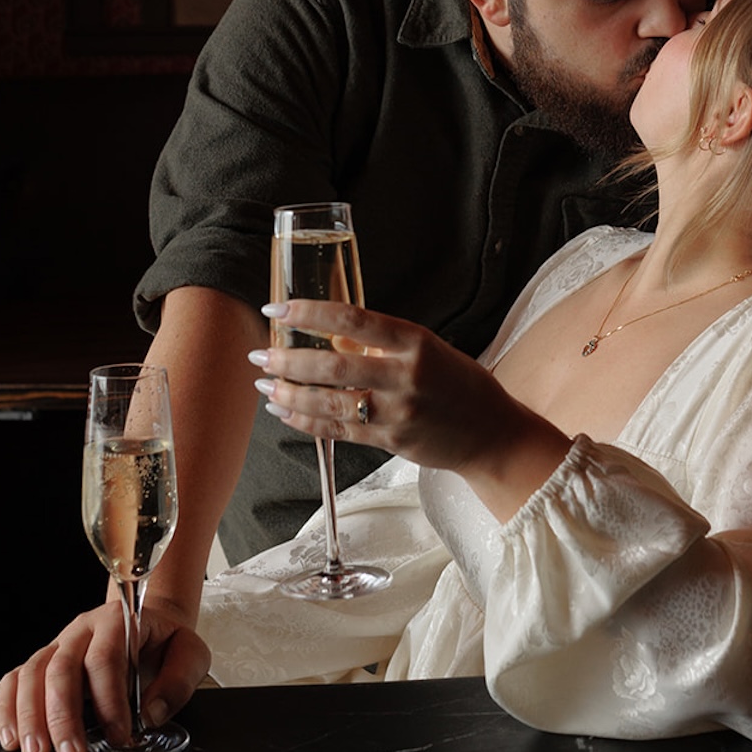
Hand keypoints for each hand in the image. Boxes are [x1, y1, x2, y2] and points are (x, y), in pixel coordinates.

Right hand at [0, 596, 210, 751]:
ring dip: (27, 717)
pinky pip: (12, 679)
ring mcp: (56, 645)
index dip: (110, 702)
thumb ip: (178, 681)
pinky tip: (2, 732)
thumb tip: (149, 716)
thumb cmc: (167, 644)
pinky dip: (3, 705)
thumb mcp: (191, 653)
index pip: (105, 660)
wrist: (150, 626)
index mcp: (117, 621)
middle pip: (60, 669)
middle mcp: (80, 630)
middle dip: (62, 717)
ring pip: (30, 674)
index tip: (120, 738)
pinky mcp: (42, 662)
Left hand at [251, 299, 570, 519]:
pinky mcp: (391, 442)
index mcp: (416, 342)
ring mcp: (398, 412)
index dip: (309, 313)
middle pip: (333, 366)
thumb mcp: (428, 349)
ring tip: (264, 383)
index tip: (277, 309)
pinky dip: (306, 420)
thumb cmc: (459, 384)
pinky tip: (284, 410)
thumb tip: (331, 334)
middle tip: (259, 353)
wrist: (492, 434)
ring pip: (330, 402)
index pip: (353, 320)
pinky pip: (338, 430)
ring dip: (290, 392)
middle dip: (288, 360)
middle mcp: (406, 376)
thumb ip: (381, 343)